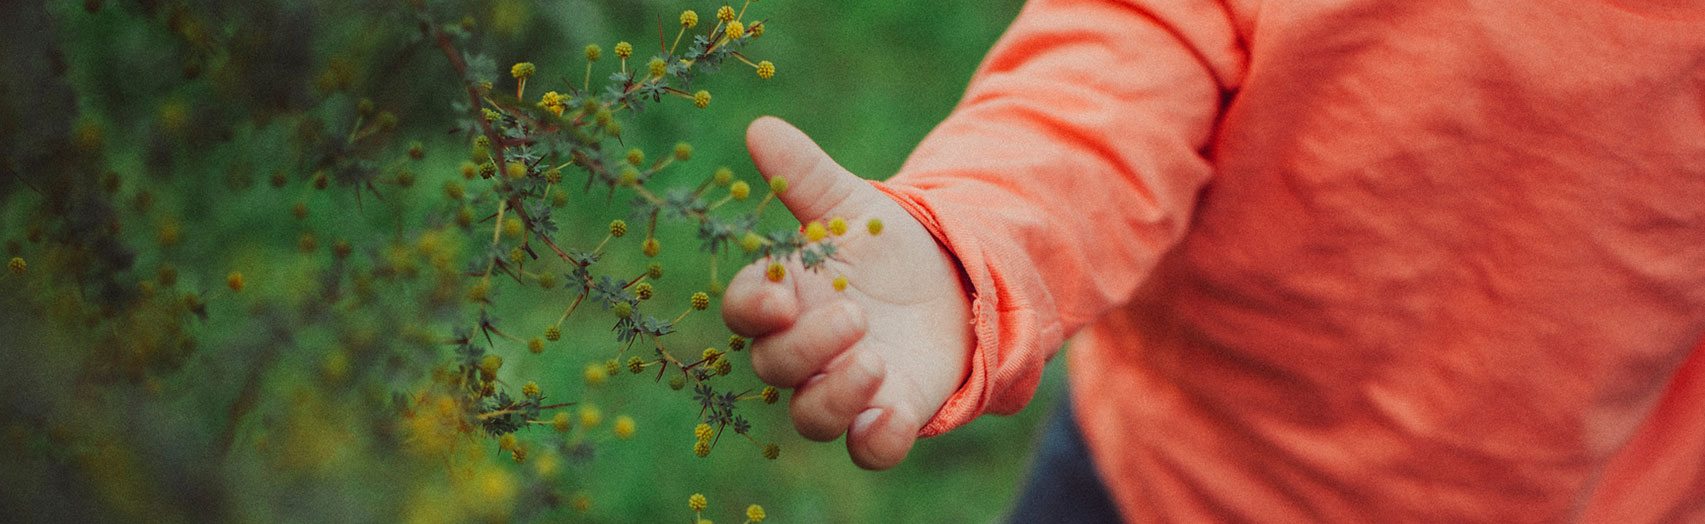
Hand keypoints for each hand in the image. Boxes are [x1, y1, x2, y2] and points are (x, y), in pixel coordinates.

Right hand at [723, 117, 972, 469]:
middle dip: (808, 346)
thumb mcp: (853, 205)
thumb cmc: (885, 247)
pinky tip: (892, 419)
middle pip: (776, 366)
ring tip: (876, 360)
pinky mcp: (886, 417)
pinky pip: (867, 449)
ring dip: (836, 396)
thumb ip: (807, 175)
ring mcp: (843, 389)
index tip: (780, 295)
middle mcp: (804, 351)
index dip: (754, 307)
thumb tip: (761, 126)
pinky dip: (874, 441)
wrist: (952, 283)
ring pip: (812, 416)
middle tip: (855, 316)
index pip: (745, 310)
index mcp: (785, 296)